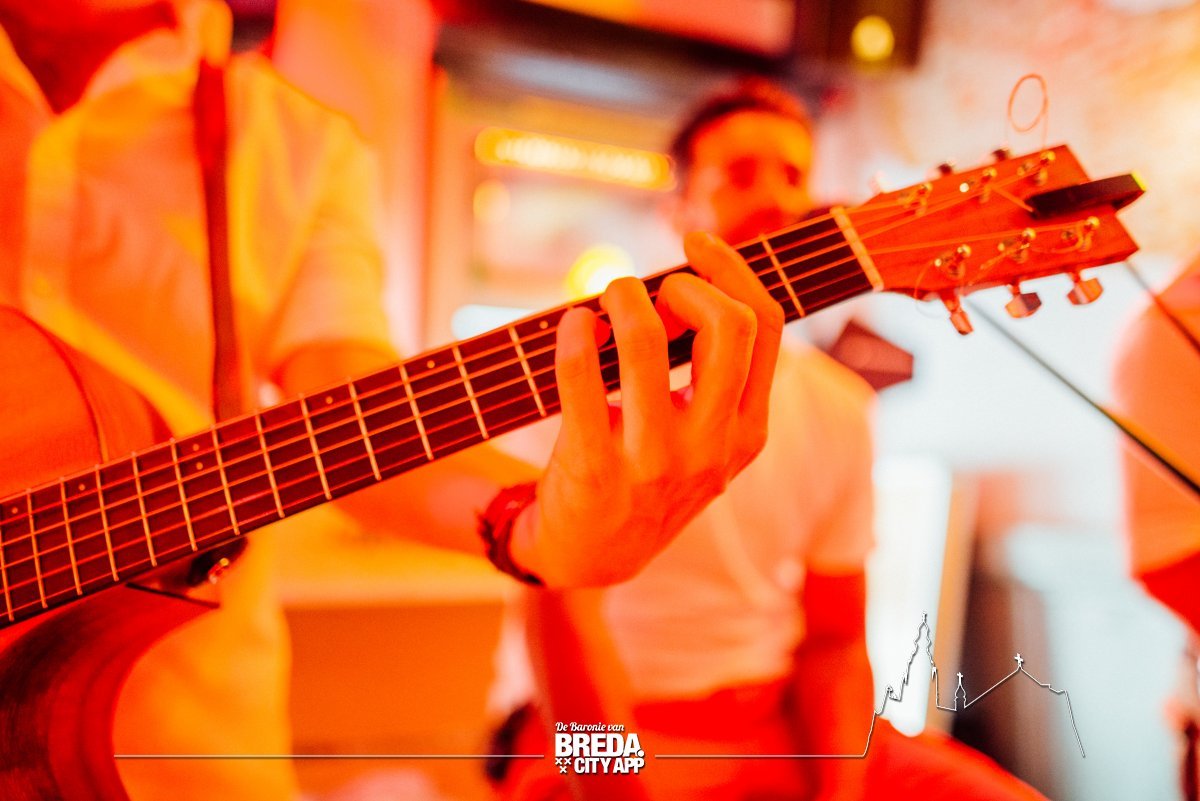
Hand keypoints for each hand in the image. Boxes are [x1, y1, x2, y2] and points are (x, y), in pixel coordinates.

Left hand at [515, 231, 783, 585]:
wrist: (592, 553)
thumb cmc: (647, 474)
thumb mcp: (702, 435)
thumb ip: (711, 373)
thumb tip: (686, 284)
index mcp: (748, 431)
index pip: (765, 327)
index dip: (732, 268)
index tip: (695, 242)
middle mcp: (713, 447)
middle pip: (728, 326)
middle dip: (686, 284)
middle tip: (648, 289)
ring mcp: (656, 463)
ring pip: (651, 344)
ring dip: (623, 298)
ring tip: (607, 298)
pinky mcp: (597, 470)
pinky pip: (583, 380)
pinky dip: (575, 335)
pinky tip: (572, 324)